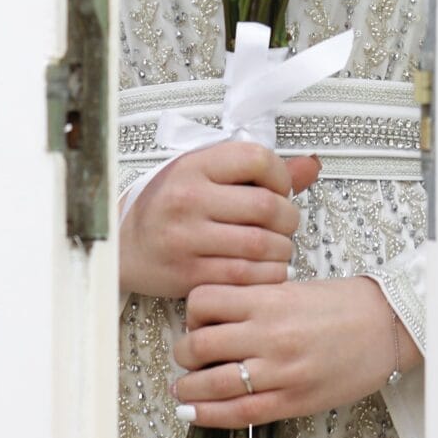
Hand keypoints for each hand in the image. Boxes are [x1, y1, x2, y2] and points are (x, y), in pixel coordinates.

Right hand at [118, 141, 322, 299]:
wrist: (125, 243)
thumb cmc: (172, 203)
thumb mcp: (206, 173)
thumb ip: (258, 171)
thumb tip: (312, 166)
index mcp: (195, 165)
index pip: (257, 159)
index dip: (281, 175)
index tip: (280, 188)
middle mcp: (189, 199)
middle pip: (266, 207)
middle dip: (289, 218)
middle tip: (285, 224)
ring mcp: (187, 238)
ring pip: (260, 246)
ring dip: (282, 250)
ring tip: (277, 247)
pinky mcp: (189, 275)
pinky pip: (245, 278)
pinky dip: (267, 275)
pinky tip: (265, 269)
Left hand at [169, 273, 421, 427]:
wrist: (386, 326)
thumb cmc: (342, 304)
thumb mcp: (292, 287)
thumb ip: (255, 300)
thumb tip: (216, 316)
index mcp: (268, 299)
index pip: (203, 301)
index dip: (191, 312)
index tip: (195, 320)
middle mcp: (268, 334)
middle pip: (198, 345)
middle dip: (183, 353)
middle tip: (185, 356)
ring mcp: (280, 371)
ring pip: (212, 384)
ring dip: (188, 388)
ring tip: (183, 389)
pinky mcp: (292, 400)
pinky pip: (239, 413)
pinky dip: (208, 416)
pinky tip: (192, 413)